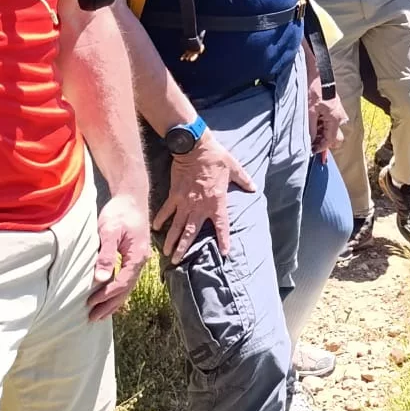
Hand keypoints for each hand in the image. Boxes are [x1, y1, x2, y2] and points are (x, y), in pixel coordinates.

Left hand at [89, 191, 151, 320]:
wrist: (132, 196)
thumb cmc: (120, 212)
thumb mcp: (109, 231)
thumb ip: (105, 255)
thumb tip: (100, 279)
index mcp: (137, 256)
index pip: (122, 283)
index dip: (106, 296)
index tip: (91, 305)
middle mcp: (141, 260)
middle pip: (126, 289)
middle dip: (110, 305)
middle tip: (93, 318)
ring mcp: (139, 258)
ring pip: (128, 286)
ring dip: (114, 301)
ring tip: (100, 314)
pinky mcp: (134, 255)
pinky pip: (127, 278)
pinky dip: (117, 290)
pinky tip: (108, 296)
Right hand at [153, 138, 255, 263]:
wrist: (195, 148)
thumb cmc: (216, 158)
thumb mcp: (234, 168)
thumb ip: (244, 180)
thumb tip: (254, 188)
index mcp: (216, 202)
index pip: (222, 226)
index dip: (223, 239)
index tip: (224, 253)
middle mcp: (199, 206)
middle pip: (191, 232)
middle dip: (184, 248)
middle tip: (178, 262)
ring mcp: (185, 202)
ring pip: (177, 226)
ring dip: (172, 240)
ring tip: (167, 254)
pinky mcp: (174, 195)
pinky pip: (166, 210)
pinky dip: (160, 219)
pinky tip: (155, 228)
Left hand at [311, 90, 347, 155]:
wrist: (319, 74)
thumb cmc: (314, 90)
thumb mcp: (309, 111)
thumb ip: (311, 129)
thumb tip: (311, 142)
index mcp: (335, 119)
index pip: (330, 141)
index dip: (321, 148)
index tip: (311, 150)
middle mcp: (340, 117)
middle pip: (336, 138)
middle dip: (325, 142)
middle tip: (313, 142)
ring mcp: (338, 113)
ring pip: (333, 130)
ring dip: (323, 134)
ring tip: (310, 131)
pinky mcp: (335, 108)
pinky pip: (331, 122)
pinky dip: (323, 126)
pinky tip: (314, 122)